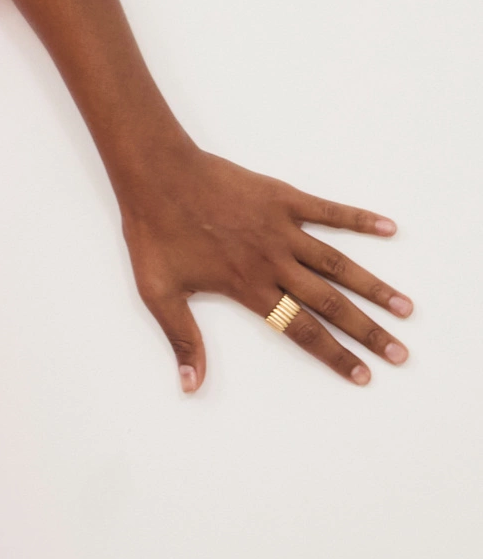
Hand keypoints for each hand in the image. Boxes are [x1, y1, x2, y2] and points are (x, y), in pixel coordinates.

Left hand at [119, 143, 413, 391]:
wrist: (155, 173)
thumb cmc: (154, 232)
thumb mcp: (159, 292)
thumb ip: (182, 338)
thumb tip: (191, 385)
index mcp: (249, 287)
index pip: (301, 330)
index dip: (334, 355)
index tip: (363, 374)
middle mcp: (274, 261)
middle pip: (331, 303)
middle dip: (367, 331)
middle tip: (400, 353)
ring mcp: (281, 228)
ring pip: (337, 263)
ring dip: (373, 286)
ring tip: (405, 307)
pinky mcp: (281, 198)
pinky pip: (327, 211)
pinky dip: (357, 219)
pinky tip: (387, 227)